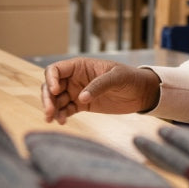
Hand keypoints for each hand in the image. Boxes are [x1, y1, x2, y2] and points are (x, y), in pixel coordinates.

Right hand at [41, 58, 159, 123]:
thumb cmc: (130, 78)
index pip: (56, 70)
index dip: (51, 79)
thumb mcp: (117, 77)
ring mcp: (77, 92)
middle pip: (51, 86)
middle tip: (49, 111)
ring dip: (52, 109)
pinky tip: (62, 121)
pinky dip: (61, 115)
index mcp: (80, 66)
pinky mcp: (82, 105)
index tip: (55, 91)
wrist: (141, 93)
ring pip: (56, 100)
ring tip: (54, 120)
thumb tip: (80, 98)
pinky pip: (66, 110)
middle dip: (47, 98)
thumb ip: (99, 86)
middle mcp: (75, 78)